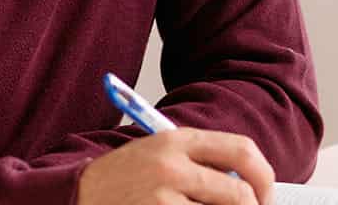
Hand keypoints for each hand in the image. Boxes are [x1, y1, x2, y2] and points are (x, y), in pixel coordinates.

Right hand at [76, 128, 274, 204]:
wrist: (73, 197)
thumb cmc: (120, 180)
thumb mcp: (157, 155)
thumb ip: (199, 162)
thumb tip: (247, 184)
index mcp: (176, 140)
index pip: (242, 150)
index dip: (263, 176)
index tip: (264, 194)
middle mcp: (171, 166)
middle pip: (239, 194)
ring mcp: (162, 198)